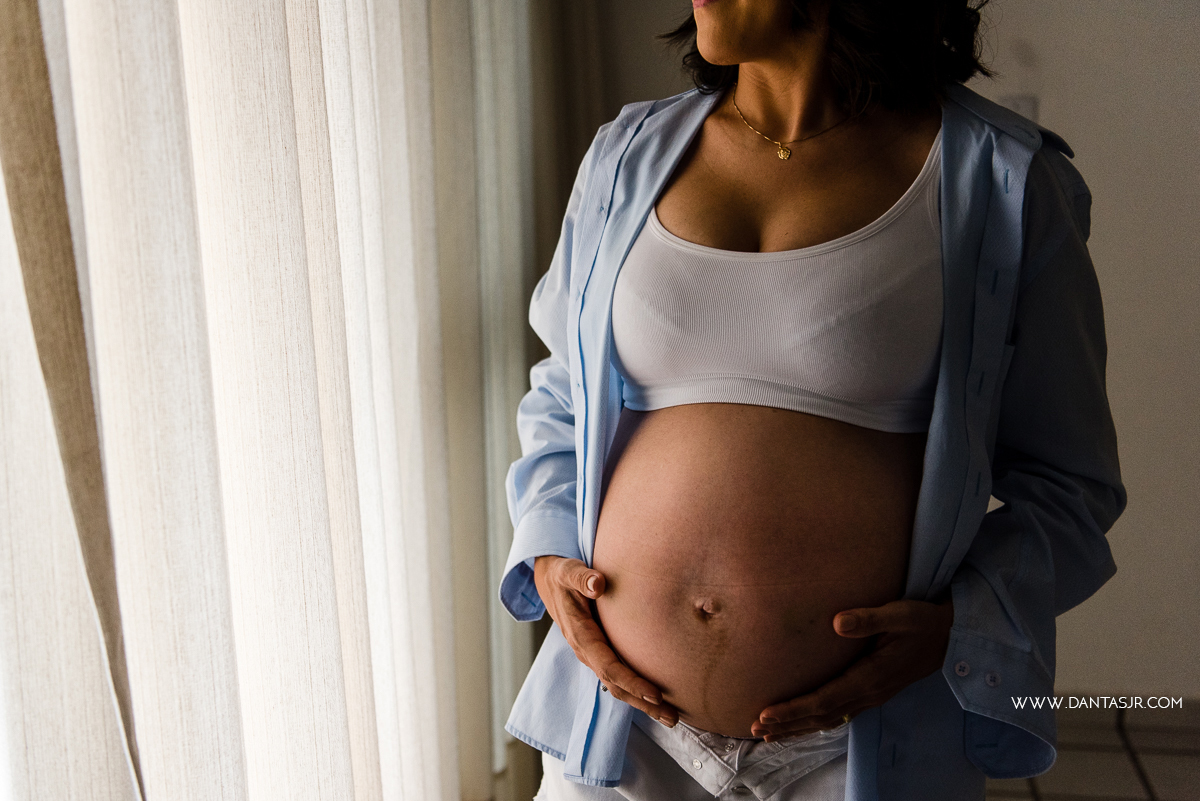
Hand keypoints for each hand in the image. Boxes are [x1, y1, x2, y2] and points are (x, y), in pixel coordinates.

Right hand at [533, 555, 677, 725]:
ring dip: (642, 703)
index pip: (608, 666)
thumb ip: (582, 577)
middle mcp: (586, 651)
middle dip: (643, 703)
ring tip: (670, 716)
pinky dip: (636, 690)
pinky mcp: (598, 652)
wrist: (549, 582)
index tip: (655, 694)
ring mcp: (592, 654)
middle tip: (672, 718)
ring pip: (617, 685)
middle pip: (615, 685)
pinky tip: (655, 698)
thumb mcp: (568, 571)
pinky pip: (617, 677)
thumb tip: (598, 584)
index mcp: (580, 635)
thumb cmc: (562, 575)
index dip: (631, 682)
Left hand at [750, 599, 953, 740]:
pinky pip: (839, 714)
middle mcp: (869, 693)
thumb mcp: (900, 614)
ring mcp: (871, 697)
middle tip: (755, 729)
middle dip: (788, 724)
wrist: (950, 637)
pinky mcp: (872, 694)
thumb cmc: (922, 621)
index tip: (766, 714)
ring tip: (769, 734)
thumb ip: (869, 618)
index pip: (824, 699)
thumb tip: (837, 622)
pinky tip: (801, 723)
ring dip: (798, 728)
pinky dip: (815, 722)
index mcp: (871, 677)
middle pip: (821, 716)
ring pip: (829, 720)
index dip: (794, 709)